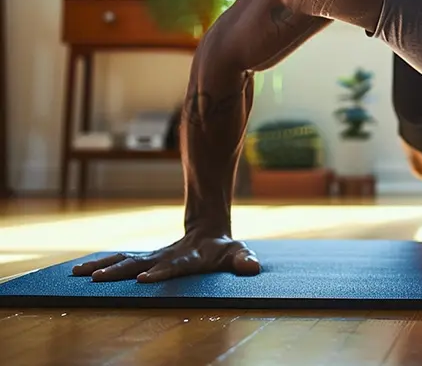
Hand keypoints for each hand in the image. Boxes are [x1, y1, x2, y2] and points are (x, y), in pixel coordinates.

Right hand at [71, 232, 259, 282]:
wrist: (208, 231)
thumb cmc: (223, 249)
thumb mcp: (237, 253)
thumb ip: (244, 260)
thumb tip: (253, 268)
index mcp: (187, 258)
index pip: (174, 267)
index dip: (161, 273)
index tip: (145, 279)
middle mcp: (166, 258)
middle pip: (140, 263)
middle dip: (120, 272)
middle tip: (98, 280)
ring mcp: (153, 258)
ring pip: (124, 260)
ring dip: (103, 266)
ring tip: (78, 273)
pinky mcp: (145, 260)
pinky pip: (120, 261)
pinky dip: (100, 264)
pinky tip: (79, 270)